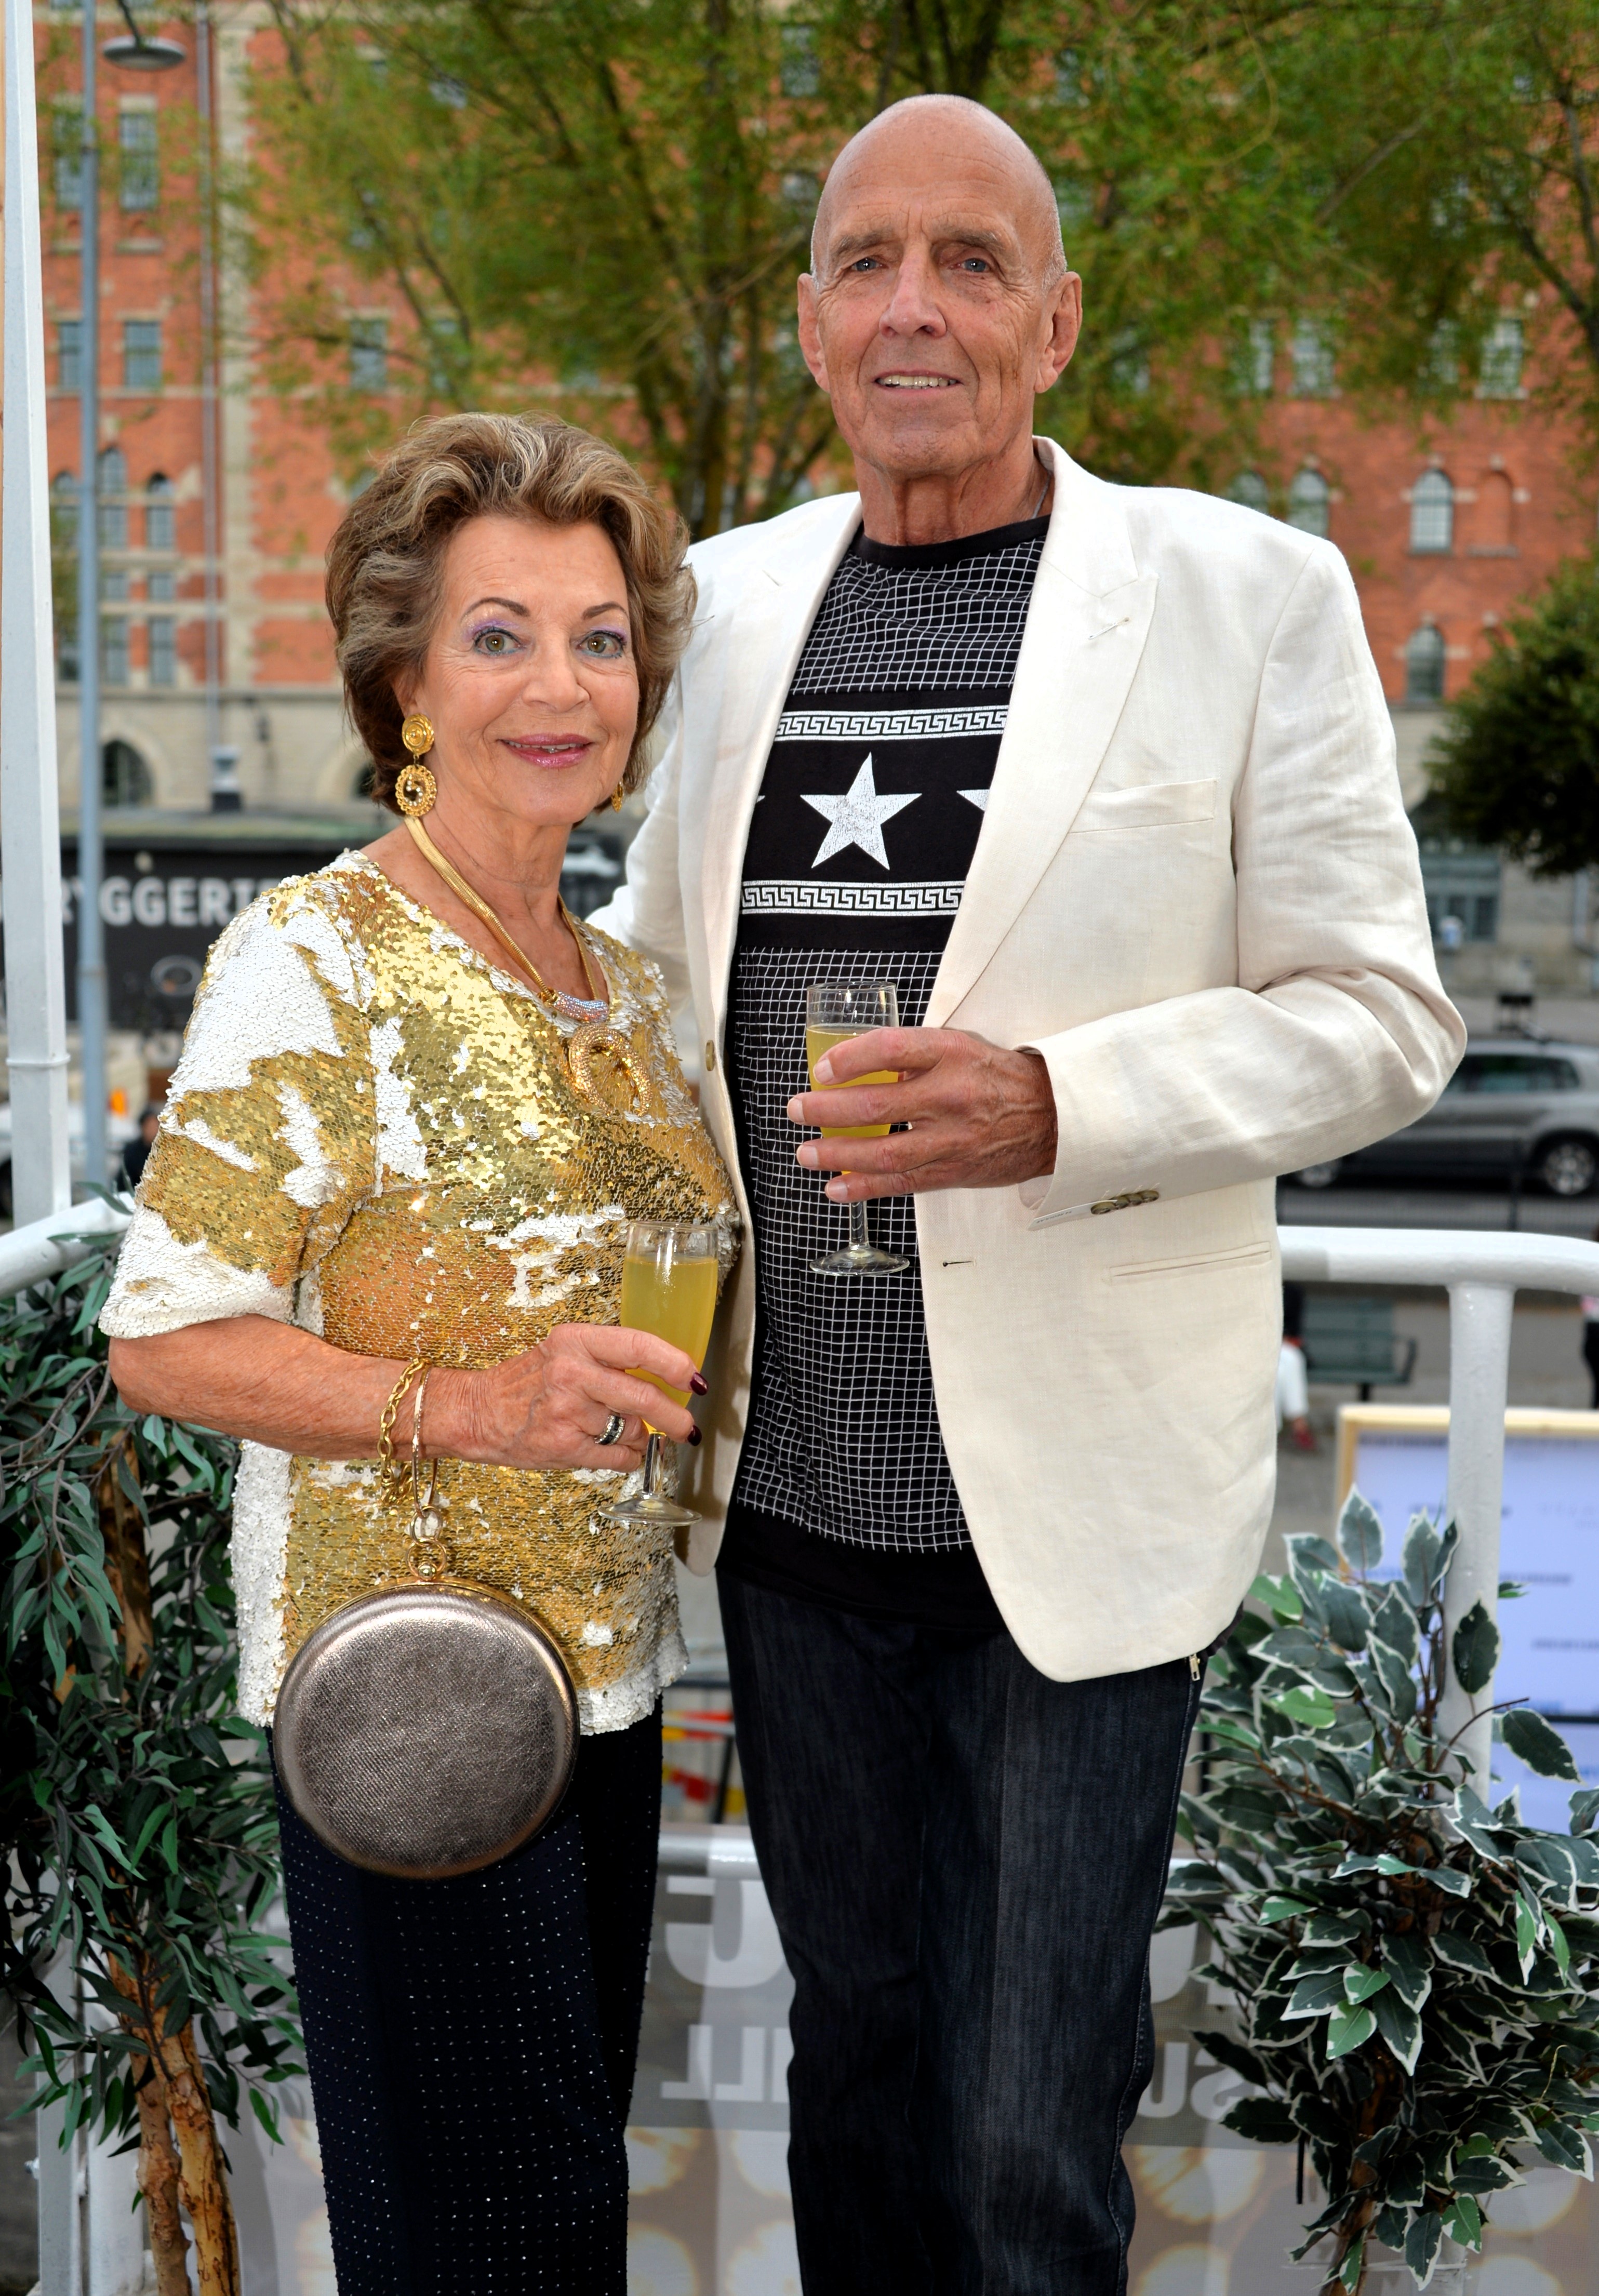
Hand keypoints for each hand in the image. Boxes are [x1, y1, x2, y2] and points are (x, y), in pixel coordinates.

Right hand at [438, 1324, 703, 1471]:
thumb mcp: (564, 1352)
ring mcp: (567, 1412)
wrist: (477, 1412)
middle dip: (674, 1416)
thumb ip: (609, 1360)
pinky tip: (615, 1451)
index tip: (692, 1376)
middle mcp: (572, 1372)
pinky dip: (626, 1458)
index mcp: (575, 1341)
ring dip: (640, 1438)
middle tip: (687, 1427)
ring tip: (625, 1434)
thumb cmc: (525, 1383)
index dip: (674, 1362)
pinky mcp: (564, 1446)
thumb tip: (665, 1377)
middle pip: (643, 1396)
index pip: (639, 1346)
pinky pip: (616, 1456)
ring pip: (632, 1430)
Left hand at [786, 1027, 1057, 1200]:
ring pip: (884, 1152)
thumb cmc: (997, 1078)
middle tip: (798, 1109)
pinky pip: (901, 1183)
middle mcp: (951, 1095)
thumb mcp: (959, 1047)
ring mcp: (953, 1138)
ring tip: (807, 1153)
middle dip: (827, 1110)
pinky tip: (835, 1188)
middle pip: (876, 1106)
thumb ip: (912, 1055)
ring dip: (837, 1155)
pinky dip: (863, 1188)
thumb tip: (854, 1067)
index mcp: (951, 1053)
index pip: (889, 1048)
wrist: (1053, 1116)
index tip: (821, 1069)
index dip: (848, 1058)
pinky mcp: (954, 1171)